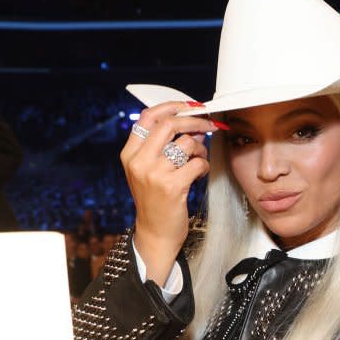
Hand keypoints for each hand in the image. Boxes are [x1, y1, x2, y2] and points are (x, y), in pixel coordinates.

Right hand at [120, 101, 218, 283]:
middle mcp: (138, 161)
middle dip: (194, 121)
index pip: (147, 117)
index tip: (191, 106)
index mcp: (129, 154)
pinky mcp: (172, 186)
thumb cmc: (156, 200)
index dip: (172, 106)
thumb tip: (193, 124)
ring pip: (187, 143)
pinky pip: (198, 163)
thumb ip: (164, 146)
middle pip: (169, 124)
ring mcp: (154, 174)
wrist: (155, 233)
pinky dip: (203, 166)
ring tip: (199, 159)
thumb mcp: (149, 170)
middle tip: (210, 124)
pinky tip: (198, 175)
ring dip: (201, 148)